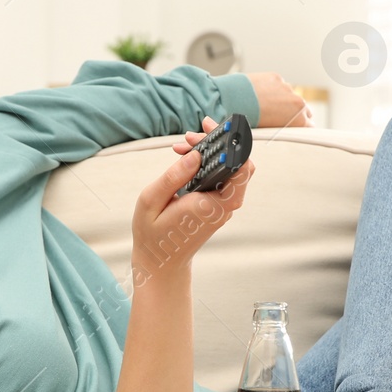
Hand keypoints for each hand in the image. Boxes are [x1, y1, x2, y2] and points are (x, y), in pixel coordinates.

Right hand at [130, 117, 255, 283]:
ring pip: (232, 169)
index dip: (231, 142)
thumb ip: (174, 176)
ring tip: (184, 145)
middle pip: (239, 163)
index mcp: (210, 205)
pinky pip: (223, 178)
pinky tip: (188, 158)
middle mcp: (223, 205)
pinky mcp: (219, 206)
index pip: (240, 168)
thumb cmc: (153, 235)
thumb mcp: (151, 201)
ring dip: (212, 152)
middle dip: (217, 142)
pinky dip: (209, 163)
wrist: (162, 263)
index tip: (209, 128)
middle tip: (188, 136)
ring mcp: (224, 206)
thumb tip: (196, 155)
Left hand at [248, 72, 311, 127]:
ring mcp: (287, 88)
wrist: (235, 101)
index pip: (310, 125)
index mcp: (299, 118)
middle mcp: (297, 101)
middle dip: (295, 113)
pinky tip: (263, 94)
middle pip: (304, 109)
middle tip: (282, 118)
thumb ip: (284, 128)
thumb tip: (284, 128)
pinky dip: (273, 89)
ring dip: (283, 100)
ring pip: (290, 96)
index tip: (297, 128)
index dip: (302, 127)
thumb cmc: (251, 120)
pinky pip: (279, 85)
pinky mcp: (276, 78)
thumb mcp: (272, 131)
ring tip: (268, 106)